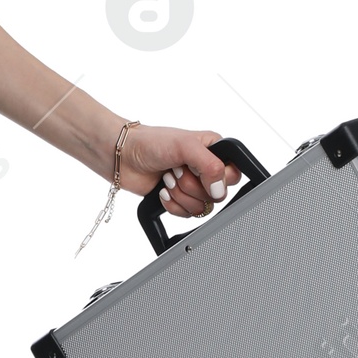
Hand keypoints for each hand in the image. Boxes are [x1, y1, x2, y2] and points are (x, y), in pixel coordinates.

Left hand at [115, 126, 240, 221]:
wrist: (123, 156)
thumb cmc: (151, 142)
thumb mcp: (186, 146)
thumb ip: (210, 165)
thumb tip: (219, 190)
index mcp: (214, 151)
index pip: (234, 175)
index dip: (218, 179)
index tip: (200, 171)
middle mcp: (206, 169)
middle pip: (217, 196)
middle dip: (192, 186)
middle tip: (177, 171)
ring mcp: (192, 186)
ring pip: (201, 208)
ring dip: (180, 195)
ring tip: (167, 178)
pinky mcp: (178, 199)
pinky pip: (186, 215)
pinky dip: (172, 205)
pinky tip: (162, 190)